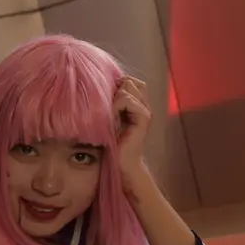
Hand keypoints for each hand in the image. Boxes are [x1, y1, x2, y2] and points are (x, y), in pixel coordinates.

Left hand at [113, 77, 152, 194]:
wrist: (122, 163)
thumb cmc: (112, 142)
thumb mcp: (109, 117)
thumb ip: (110, 101)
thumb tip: (99, 84)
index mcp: (137, 103)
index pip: (129, 80)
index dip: (116, 86)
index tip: (107, 104)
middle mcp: (143, 104)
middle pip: (129, 81)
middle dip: (115, 91)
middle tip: (110, 112)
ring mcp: (145, 110)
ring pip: (127, 87)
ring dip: (114, 100)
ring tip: (111, 118)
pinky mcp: (144, 117)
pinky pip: (127, 99)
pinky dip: (115, 107)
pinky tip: (113, 121)